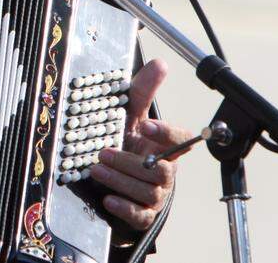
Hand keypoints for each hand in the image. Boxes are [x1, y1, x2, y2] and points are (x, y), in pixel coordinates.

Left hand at [90, 59, 192, 229]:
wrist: (110, 179)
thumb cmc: (125, 143)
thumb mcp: (129, 116)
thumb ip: (142, 92)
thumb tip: (160, 64)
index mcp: (163, 147)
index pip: (181, 140)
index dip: (167, 133)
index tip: (146, 124)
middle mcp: (164, 171)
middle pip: (160, 170)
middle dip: (130, 161)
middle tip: (103, 152)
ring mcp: (155, 195)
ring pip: (148, 191)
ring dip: (120, 180)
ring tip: (96, 169)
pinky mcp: (143, 213)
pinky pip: (140, 214)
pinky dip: (124, 207)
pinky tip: (108, 199)